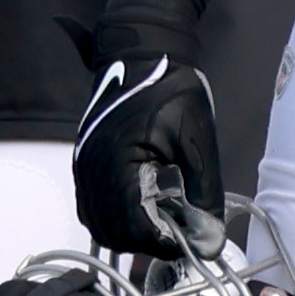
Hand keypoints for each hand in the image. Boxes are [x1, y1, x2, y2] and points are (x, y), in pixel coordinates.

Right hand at [73, 50, 226, 260]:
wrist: (144, 51)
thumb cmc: (172, 89)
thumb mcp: (197, 140)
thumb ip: (204, 193)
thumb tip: (210, 237)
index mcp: (117, 163)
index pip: (133, 228)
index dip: (163, 244)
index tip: (191, 243)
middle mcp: (92, 170)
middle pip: (112, 232)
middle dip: (147, 241)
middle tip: (180, 233)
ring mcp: (84, 166)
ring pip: (99, 223)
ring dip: (130, 232)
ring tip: (165, 221)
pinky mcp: (85, 161)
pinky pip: (92, 205)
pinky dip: (116, 217)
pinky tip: (144, 207)